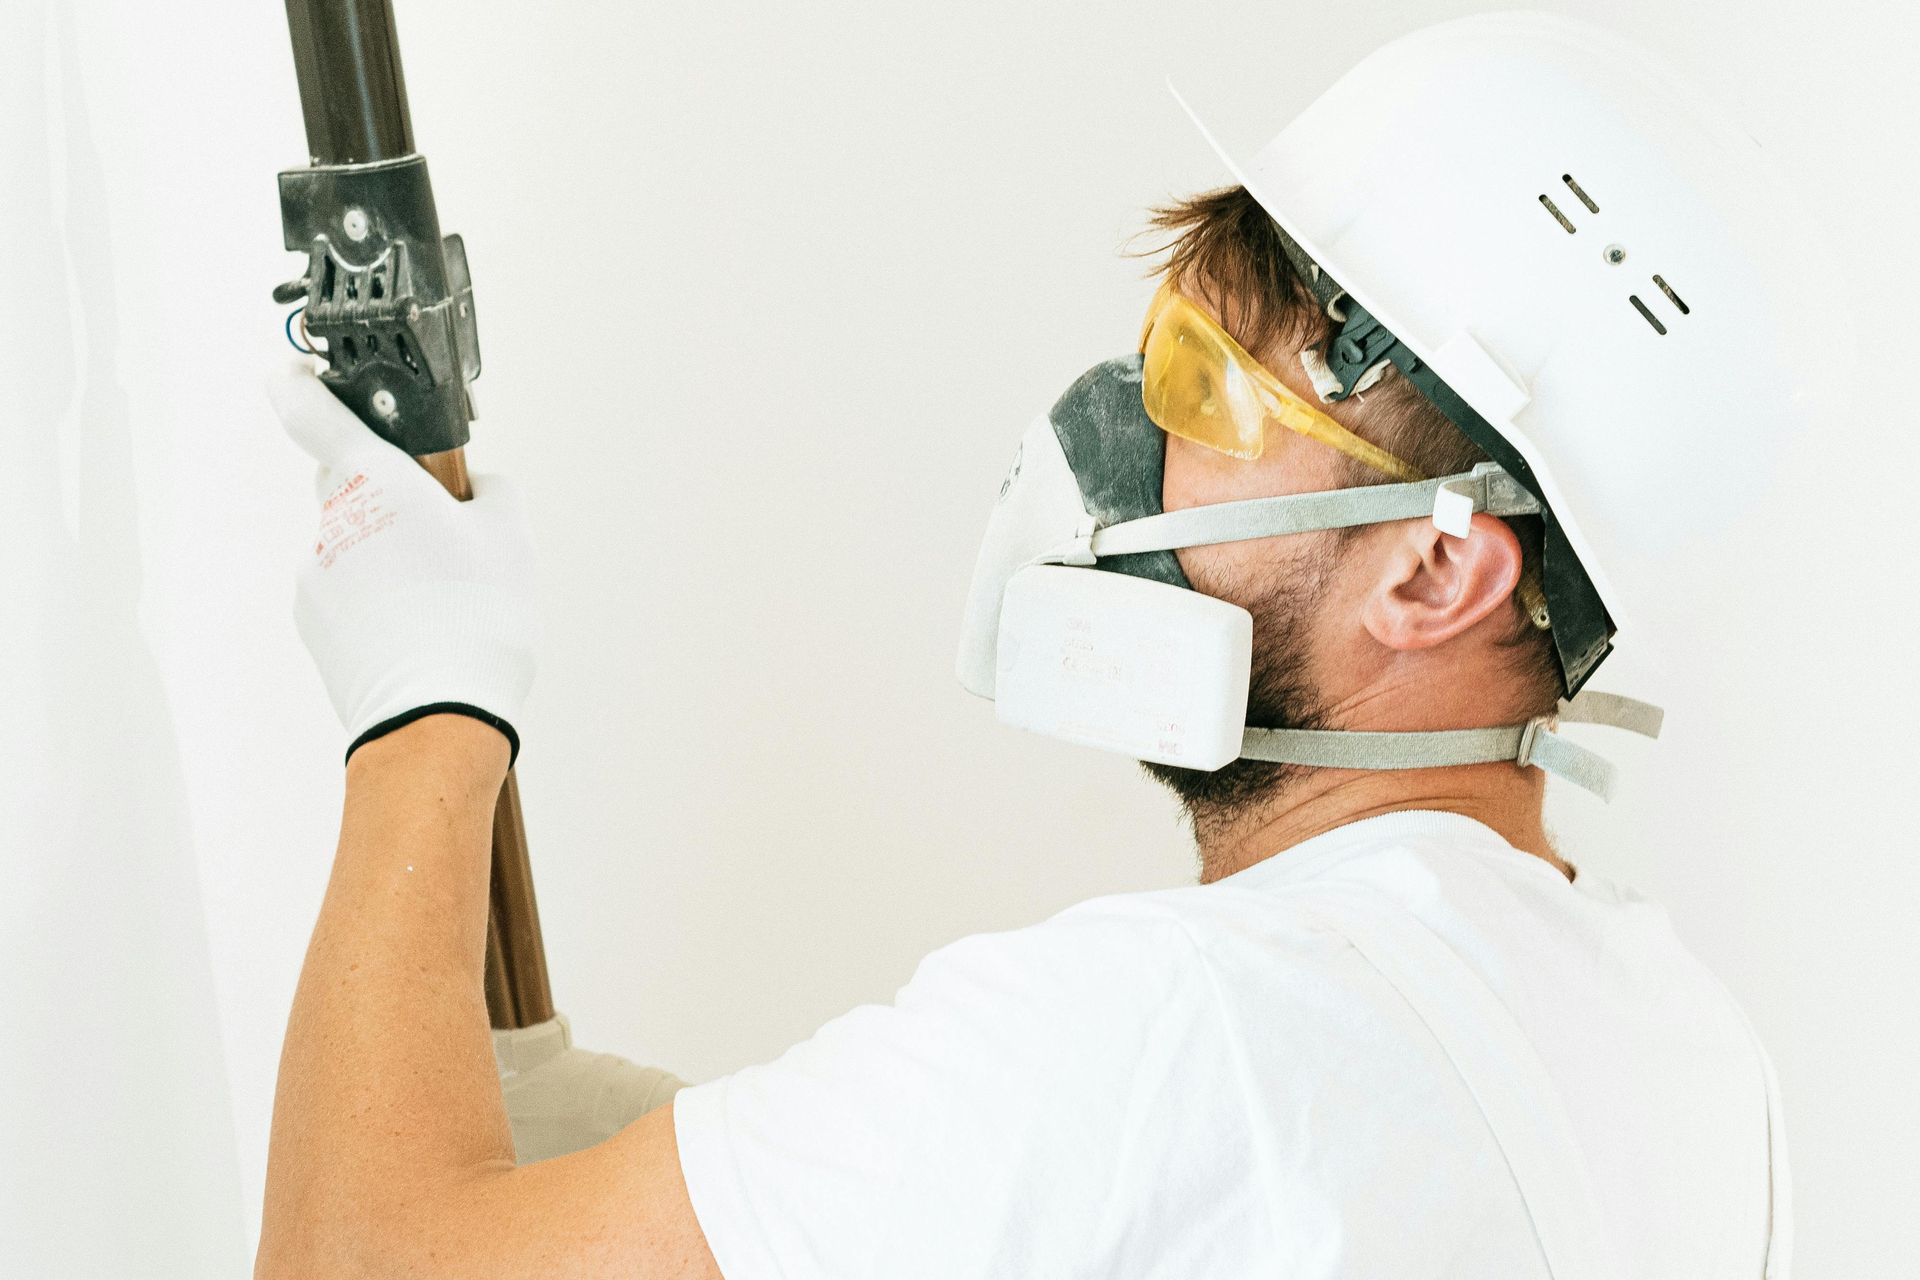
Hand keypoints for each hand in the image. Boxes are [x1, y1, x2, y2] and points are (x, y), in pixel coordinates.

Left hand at [269, 362, 537, 761]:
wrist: (438, 716)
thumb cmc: (477, 620)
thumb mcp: (512, 538)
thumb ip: (490, 491)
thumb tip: (472, 488)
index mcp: (374, 479)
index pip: (308, 408)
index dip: (299, 381)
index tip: (298, 369)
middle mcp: (332, 519)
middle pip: (348, 477)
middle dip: (387, 488)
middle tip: (440, 520)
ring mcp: (317, 573)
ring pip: (353, 539)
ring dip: (388, 551)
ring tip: (443, 594)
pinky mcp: (314, 622)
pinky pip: (347, 589)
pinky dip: (377, 596)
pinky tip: (420, 624)